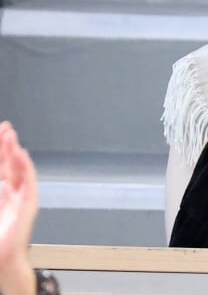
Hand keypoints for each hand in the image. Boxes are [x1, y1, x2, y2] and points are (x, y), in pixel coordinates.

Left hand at [0, 122, 36, 294]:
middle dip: (7, 144)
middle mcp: (14, 191)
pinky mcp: (29, 202)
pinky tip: (22, 155)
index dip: (0, 149)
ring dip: (15, 150)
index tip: (0, 132)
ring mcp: (22, 195)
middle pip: (10, 163)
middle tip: (6, 127)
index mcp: (4, 192)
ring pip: (19, 167)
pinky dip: (26, 166)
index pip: (2, 165)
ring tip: (11, 135)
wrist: (5, 257)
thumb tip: (0, 173)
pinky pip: (28, 180)